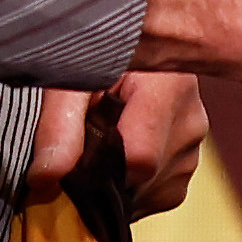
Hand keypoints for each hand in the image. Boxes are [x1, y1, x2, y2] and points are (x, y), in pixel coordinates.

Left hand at [26, 72, 209, 215]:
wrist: (135, 47)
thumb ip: (60, 128)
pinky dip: (135, 186)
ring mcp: (195, 144)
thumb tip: (45, 179)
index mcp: (168, 87)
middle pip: (143, 177)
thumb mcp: (72, 81)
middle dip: (107, 172)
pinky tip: (120, 156)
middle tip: (89, 140)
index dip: (99, 166)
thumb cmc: (99, 57)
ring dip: (120, 180)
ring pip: (150, 190)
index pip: (140, 157)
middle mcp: (191, 118)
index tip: (77, 153)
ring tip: (106, 142)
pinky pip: (160, 194)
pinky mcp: (191, 164)